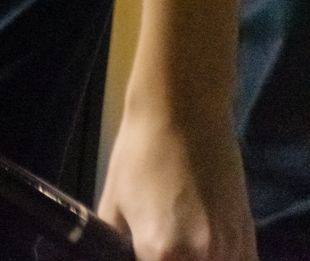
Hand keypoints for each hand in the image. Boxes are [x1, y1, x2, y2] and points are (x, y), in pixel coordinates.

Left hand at [96, 107, 256, 260]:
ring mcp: (230, 247)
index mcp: (161, 252)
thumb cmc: (139, 154)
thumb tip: (112, 256)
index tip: (140, 251)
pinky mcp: (248, 235)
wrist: (182, 115)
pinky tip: (204, 247)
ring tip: (179, 243)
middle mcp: (202, 257)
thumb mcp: (112, 203)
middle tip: (157, 245)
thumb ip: (115, 244)